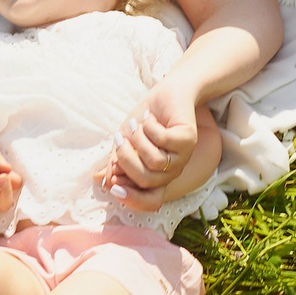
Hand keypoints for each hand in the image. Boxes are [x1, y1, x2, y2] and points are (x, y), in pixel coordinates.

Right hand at [110, 76, 200, 200]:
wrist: (166, 93)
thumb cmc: (144, 120)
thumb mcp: (125, 142)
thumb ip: (117, 162)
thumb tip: (106, 182)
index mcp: (159, 176)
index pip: (151, 202)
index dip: (132, 199)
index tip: (113, 186)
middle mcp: (173, 170)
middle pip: (146, 180)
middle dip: (126, 159)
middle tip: (120, 139)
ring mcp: (184, 156)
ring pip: (154, 161)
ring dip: (138, 140)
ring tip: (136, 124)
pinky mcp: (189, 139)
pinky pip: (163, 140)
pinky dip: (150, 127)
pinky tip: (149, 118)